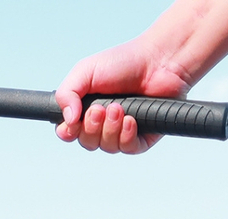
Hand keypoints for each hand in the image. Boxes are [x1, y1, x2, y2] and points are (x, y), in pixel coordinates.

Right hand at [55, 39, 189, 153]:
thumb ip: (66, 93)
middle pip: (86, 143)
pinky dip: (126, 136)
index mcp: (86, 110)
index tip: (73, 122)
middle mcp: (103, 124)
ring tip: (119, 108)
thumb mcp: (85, 71)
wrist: (160, 60)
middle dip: (91, 127)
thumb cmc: (124, 62)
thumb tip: (66, 120)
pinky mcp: (141, 138)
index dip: (68, 132)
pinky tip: (131, 120)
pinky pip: (127, 149)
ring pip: (106, 147)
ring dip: (110, 129)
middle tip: (101, 108)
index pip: (68, 133)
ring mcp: (122, 133)